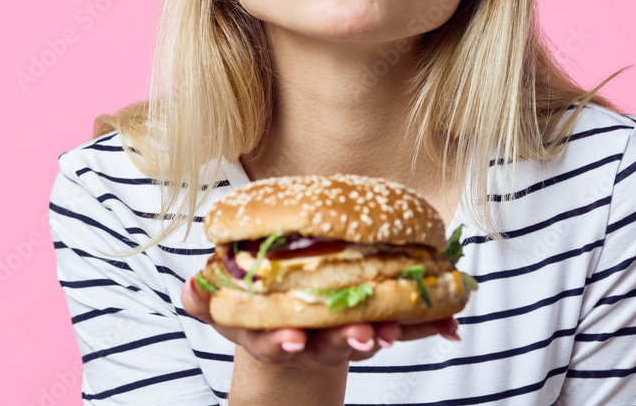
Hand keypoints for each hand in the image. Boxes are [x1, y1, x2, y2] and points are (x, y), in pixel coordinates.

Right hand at [181, 275, 460, 368]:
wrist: (292, 331)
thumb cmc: (256, 310)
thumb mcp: (225, 308)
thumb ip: (204, 299)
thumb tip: (188, 287)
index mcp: (275, 337)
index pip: (277, 342)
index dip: (284, 342)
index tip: (293, 339)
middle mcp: (313, 343)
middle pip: (329, 348)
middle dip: (346, 341)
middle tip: (363, 334)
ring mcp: (344, 338)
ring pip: (366, 340)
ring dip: (385, 334)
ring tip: (399, 326)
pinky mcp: (376, 326)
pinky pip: (403, 329)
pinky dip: (426, 327)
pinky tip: (447, 324)